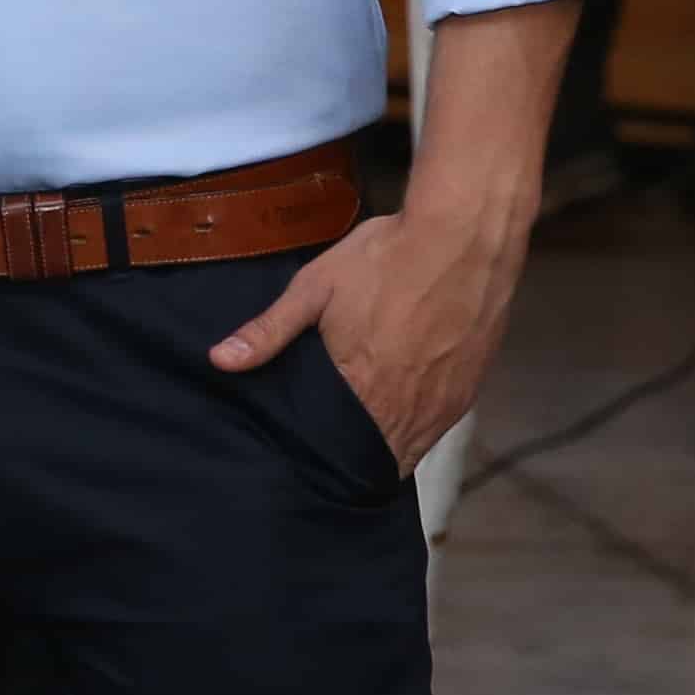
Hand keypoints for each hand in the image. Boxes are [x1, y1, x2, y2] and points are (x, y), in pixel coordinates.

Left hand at [211, 198, 528, 468]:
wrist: (466, 235)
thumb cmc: (385, 259)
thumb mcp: (316, 287)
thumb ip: (269, 331)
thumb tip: (219, 361)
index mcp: (365, 390)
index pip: (344, 453)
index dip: (329, 460)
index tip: (313, 456)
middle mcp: (409, 408)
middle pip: (381, 456)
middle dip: (359, 458)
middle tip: (337, 450)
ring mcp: (447, 400)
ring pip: (415, 444)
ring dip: (392, 443)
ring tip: (368, 434)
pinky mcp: (474, 385)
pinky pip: (443, 423)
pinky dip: (423, 424)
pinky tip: (407, 408)